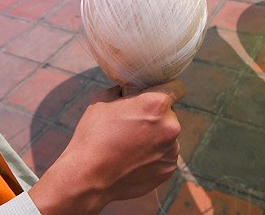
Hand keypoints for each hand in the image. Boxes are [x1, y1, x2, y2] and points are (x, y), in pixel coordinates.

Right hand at [28, 80, 182, 213]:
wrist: (88, 176)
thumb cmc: (94, 134)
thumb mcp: (104, 99)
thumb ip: (123, 90)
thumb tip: (129, 88)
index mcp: (156, 104)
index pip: (176, 87)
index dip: (165, 87)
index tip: (156, 92)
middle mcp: (170, 126)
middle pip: (170, 113)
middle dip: (156, 114)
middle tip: (134, 121)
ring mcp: (171, 151)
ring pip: (168, 135)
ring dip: (156, 136)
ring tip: (132, 143)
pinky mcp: (168, 170)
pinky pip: (165, 154)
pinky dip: (154, 154)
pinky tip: (134, 158)